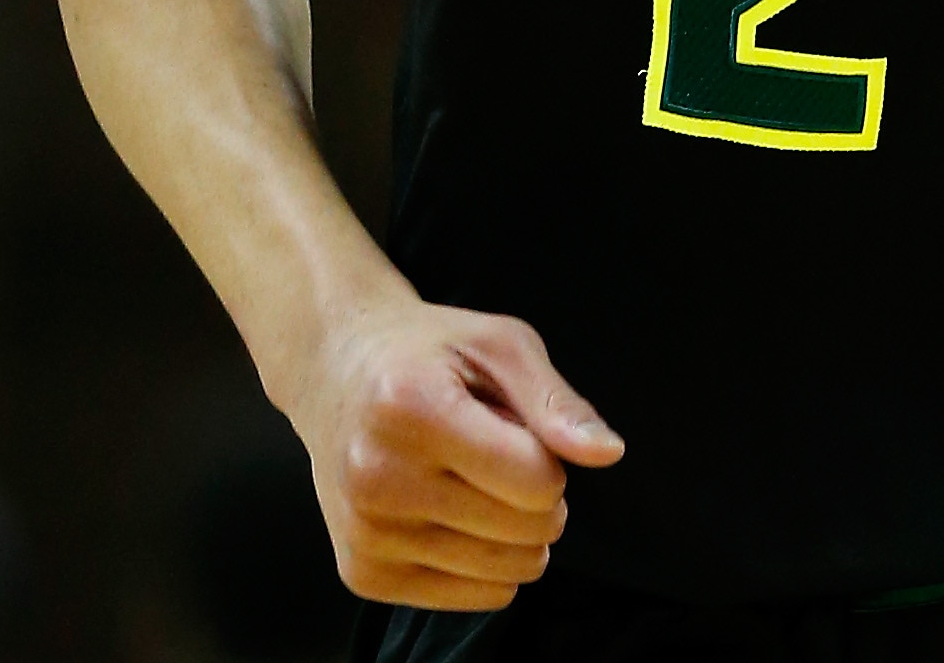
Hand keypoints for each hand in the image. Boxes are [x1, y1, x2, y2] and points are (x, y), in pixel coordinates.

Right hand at [281, 289, 625, 610]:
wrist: (334, 372)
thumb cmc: (430, 353)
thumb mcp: (500, 344)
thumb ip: (557, 401)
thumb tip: (609, 453)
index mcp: (410, 408)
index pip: (536, 480)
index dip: (549, 457)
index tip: (518, 429)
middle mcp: (376, 476)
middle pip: (525, 531)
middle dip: (538, 497)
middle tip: (497, 455)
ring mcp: (364, 533)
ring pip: (504, 572)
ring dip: (515, 534)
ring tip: (472, 482)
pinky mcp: (363, 574)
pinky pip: (474, 598)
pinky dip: (486, 564)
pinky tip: (452, 514)